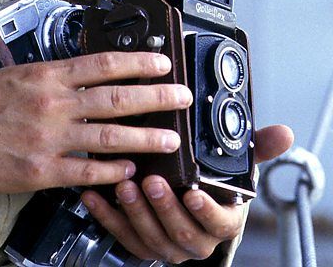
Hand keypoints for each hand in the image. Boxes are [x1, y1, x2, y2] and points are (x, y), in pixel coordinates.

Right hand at [0, 52, 192, 192]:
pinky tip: (130, 171)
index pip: (104, 64)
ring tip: (171, 139)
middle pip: (117, 97)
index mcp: (46, 76)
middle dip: (157, 97)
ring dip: (147, 137)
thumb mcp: (14, 76)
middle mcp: (53, 103)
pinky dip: (114, 171)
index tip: (162, 62)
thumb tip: (82, 79)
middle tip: (182, 97)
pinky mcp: (42, 170)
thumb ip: (50, 78)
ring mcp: (50, 138)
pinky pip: (88, 171)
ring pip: (111, 136)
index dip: (139, 62)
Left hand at [82, 125, 293, 263]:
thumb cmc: (211, 186)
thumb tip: (283, 133)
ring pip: (149, 237)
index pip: (219, 224)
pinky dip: (106, 216)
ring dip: (134, 211)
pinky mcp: (139, 242)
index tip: (192, 192)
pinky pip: (121, 235)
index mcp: (221, 222)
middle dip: (163, 207)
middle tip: (151, 182)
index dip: (206, 211)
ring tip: (123, 186)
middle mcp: (194, 239)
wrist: (188, 207)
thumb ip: (256, 150)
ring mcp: (165, 243)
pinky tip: (95, 196)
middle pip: (180, 232)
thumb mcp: (234, 168)